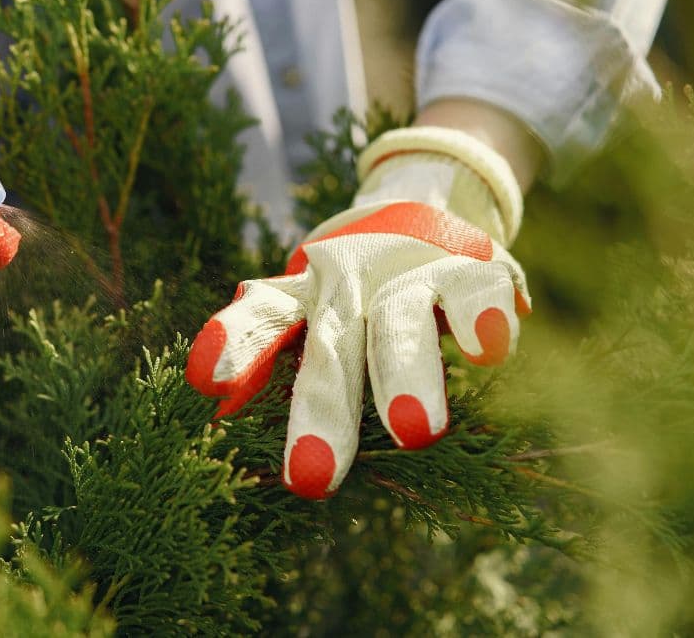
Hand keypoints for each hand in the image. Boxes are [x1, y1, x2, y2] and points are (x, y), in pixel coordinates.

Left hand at [187, 127, 529, 498]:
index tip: (207, 380)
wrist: (424, 214)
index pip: (263, 319)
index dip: (237, 343)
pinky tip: (486, 350)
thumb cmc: (353, 296)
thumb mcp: (308, 320)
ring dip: (405, 373)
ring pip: (400, 321)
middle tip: (310, 479)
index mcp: (302, 297)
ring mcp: (409, 274)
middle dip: (322, 411)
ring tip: (416, 433)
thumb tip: (214, 419)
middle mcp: (348, 282)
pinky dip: (480, 317)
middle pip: (331, 345)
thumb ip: (268, 360)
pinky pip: (474, 292)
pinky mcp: (471, 270)